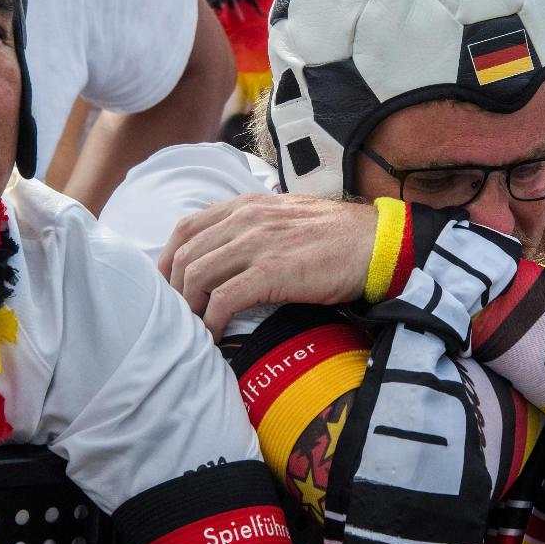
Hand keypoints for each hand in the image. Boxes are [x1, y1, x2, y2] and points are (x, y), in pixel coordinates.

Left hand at [158, 193, 376, 338]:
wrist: (376, 243)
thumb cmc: (337, 236)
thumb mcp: (286, 215)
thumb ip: (255, 224)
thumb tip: (228, 247)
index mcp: (246, 206)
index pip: (186, 228)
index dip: (168, 261)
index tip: (168, 288)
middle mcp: (245, 220)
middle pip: (185, 256)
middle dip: (174, 291)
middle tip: (178, 318)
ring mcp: (256, 244)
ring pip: (197, 276)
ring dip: (190, 309)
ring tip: (195, 331)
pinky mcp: (271, 272)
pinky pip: (223, 299)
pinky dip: (211, 322)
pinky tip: (215, 337)